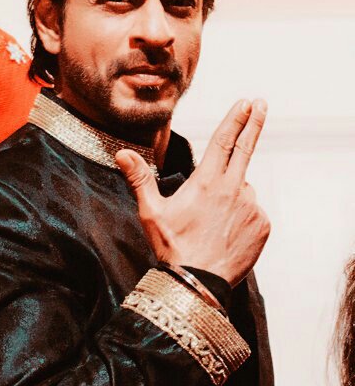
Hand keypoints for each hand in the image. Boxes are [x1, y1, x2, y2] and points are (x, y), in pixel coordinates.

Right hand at [115, 100, 269, 286]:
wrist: (198, 282)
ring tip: (211, 221)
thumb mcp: (151, 212)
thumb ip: (140, 178)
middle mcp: (234, 189)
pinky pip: (253, 212)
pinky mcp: (262, 226)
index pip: (223, 141)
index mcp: (206, 182)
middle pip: (245, 149)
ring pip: (243, 189)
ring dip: (232, 193)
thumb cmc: (172, 246)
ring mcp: (251, 207)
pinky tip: (224, 232)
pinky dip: (241, 215)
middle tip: (261, 103)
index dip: (235, 119)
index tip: (246, 102)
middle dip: (254, 123)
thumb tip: (122, 153)